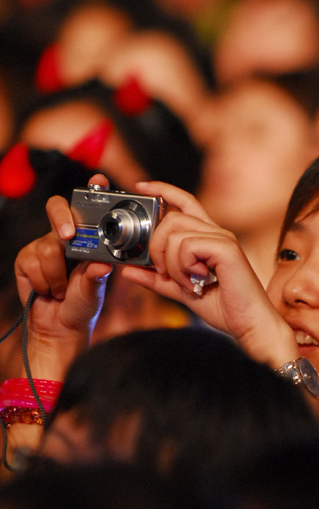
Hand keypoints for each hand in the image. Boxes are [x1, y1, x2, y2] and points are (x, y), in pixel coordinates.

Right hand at [13, 173, 111, 378]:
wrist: (59, 326)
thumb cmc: (82, 304)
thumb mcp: (95, 291)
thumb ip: (96, 277)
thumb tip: (102, 266)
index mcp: (87, 238)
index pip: (89, 207)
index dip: (93, 190)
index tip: (98, 182)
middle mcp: (64, 236)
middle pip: (57, 209)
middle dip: (61, 219)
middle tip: (68, 237)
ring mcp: (43, 245)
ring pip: (48, 247)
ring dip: (57, 276)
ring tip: (62, 289)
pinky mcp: (25, 259)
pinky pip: (32, 263)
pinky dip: (44, 282)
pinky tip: (47, 290)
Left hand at [122, 182, 297, 366]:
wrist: (250, 324)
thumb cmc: (225, 308)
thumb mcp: (181, 291)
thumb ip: (157, 279)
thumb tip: (129, 270)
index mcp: (209, 238)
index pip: (185, 202)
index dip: (163, 190)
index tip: (143, 187)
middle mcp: (217, 232)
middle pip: (172, 218)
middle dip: (157, 246)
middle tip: (165, 272)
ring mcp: (222, 238)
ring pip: (175, 234)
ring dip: (172, 264)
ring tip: (187, 283)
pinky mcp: (226, 248)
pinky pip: (187, 246)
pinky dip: (183, 268)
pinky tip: (197, 282)